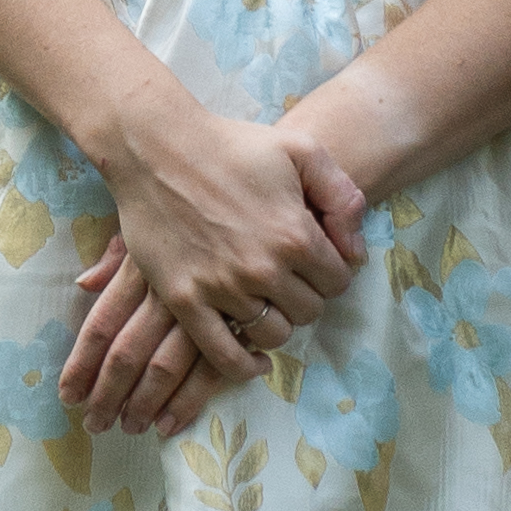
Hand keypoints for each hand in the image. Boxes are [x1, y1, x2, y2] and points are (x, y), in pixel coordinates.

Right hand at [58, 84, 368, 438]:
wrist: (155, 148)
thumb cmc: (230, 145)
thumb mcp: (300, 149)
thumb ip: (342, 196)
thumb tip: (356, 252)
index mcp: (295, 234)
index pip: (339, 282)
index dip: (331, 272)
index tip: (314, 262)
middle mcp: (262, 268)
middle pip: (309, 312)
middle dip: (305, 296)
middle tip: (288, 277)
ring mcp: (221, 288)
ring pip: (273, 334)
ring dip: (276, 322)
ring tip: (266, 300)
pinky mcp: (184, 300)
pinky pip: (224, 355)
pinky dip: (245, 365)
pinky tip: (254, 357)